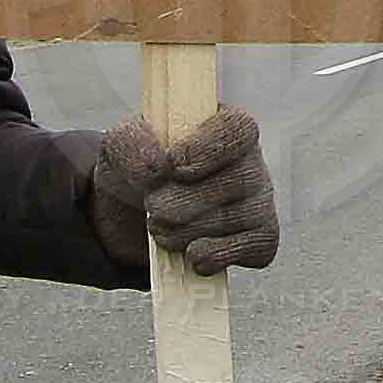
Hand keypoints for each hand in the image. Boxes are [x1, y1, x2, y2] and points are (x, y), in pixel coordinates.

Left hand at [89, 110, 282, 276]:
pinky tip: (191, 255)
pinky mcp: (261, 238)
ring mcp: (259, 200)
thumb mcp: (120, 147)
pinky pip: (257, 248)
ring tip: (160, 231)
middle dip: (186, 202)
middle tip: (153, 209)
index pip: (238, 128)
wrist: (132, 216)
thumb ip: (131, 144)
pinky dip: (218, 256)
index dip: (210, 148)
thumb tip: (155, 168)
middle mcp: (250, 160)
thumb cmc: (139, 169)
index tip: (173, 165)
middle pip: (239, 179)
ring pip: (241, 217)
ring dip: (191, 231)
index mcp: (222, 126)